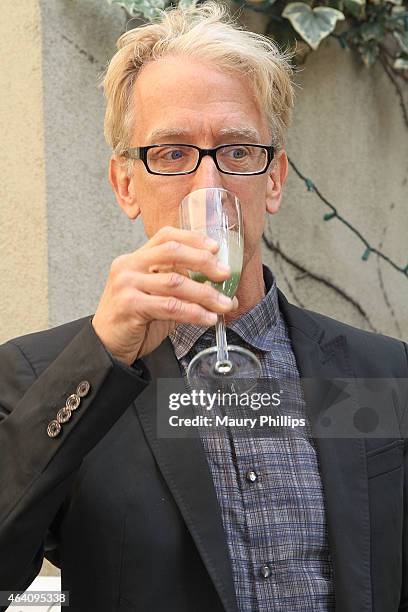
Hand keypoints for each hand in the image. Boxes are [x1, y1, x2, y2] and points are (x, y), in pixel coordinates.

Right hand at [92, 226, 237, 365]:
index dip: (193, 239)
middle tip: (225, 274)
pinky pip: (170, 306)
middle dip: (204, 262)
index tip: (216, 248)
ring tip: (224, 304)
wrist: (107, 346)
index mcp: (136, 259)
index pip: (166, 236)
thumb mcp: (158, 296)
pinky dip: (194, 312)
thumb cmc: (134, 321)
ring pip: (176, 282)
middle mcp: (129, 266)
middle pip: (172, 252)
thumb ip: (181, 286)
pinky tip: (208, 318)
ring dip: (206, 294)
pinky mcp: (130, 305)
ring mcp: (127, 284)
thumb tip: (219, 286)